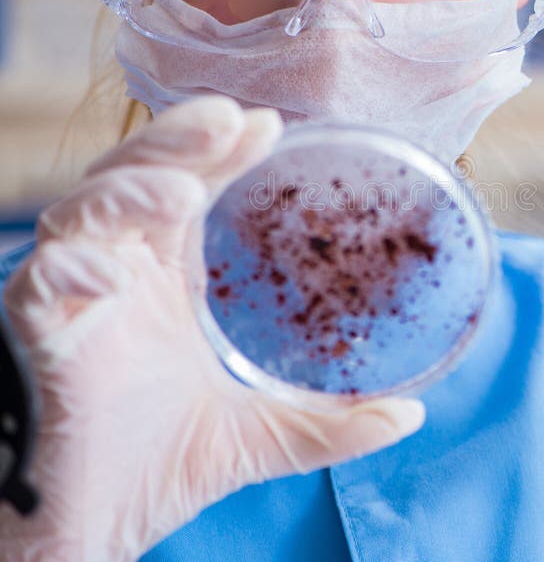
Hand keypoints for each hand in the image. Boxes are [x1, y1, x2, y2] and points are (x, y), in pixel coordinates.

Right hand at [0, 97, 424, 561]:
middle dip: (177, 142)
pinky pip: (39, 283)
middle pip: (137, 178)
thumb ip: (327, 424)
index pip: (192, 190)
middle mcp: (119, 271)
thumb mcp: (259, 434)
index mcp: (167, 278)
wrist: (87, 529)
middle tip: (228, 120)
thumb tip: (408, 417)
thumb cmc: (156, 467)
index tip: (269, 126)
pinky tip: (111, 274)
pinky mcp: (33, 332)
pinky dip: (71, 269)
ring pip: (84, 211)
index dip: (223, 153)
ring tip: (182, 190)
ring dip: (130, 190)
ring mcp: (74, 296)